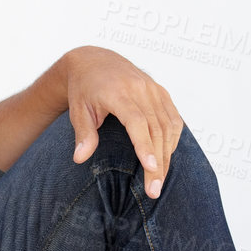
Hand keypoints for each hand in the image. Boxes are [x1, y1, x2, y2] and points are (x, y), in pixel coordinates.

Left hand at [63, 46, 183, 196]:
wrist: (94, 61)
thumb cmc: (84, 89)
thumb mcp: (78, 111)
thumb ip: (83, 134)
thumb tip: (79, 159)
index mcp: (118, 92)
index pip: (136, 121)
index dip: (144, 144)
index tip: (150, 167)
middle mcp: (140, 89)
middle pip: (155, 129)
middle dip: (157, 162)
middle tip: (153, 190)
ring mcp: (153, 89)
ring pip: (168, 126)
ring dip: (167, 155)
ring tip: (159, 181)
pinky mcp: (161, 92)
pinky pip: (173, 119)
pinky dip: (172, 139)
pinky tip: (166, 157)